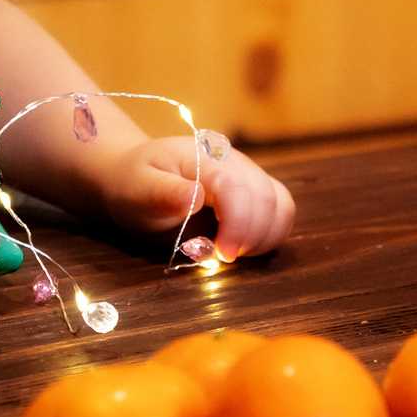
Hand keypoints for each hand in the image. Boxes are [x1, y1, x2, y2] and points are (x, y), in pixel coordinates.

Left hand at [96, 135, 296, 260]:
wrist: (138, 177)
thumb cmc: (134, 184)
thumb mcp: (138, 190)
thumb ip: (164, 193)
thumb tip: (196, 196)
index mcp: (204, 157)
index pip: (237, 187)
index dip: (238, 224)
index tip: (222, 255)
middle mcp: (234, 161)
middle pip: (266, 197)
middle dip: (251, 236)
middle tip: (221, 259)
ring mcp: (249, 174)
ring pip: (281, 204)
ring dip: (265, 237)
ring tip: (232, 253)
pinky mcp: (256, 191)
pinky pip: (281, 211)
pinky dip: (270, 235)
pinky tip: (243, 248)